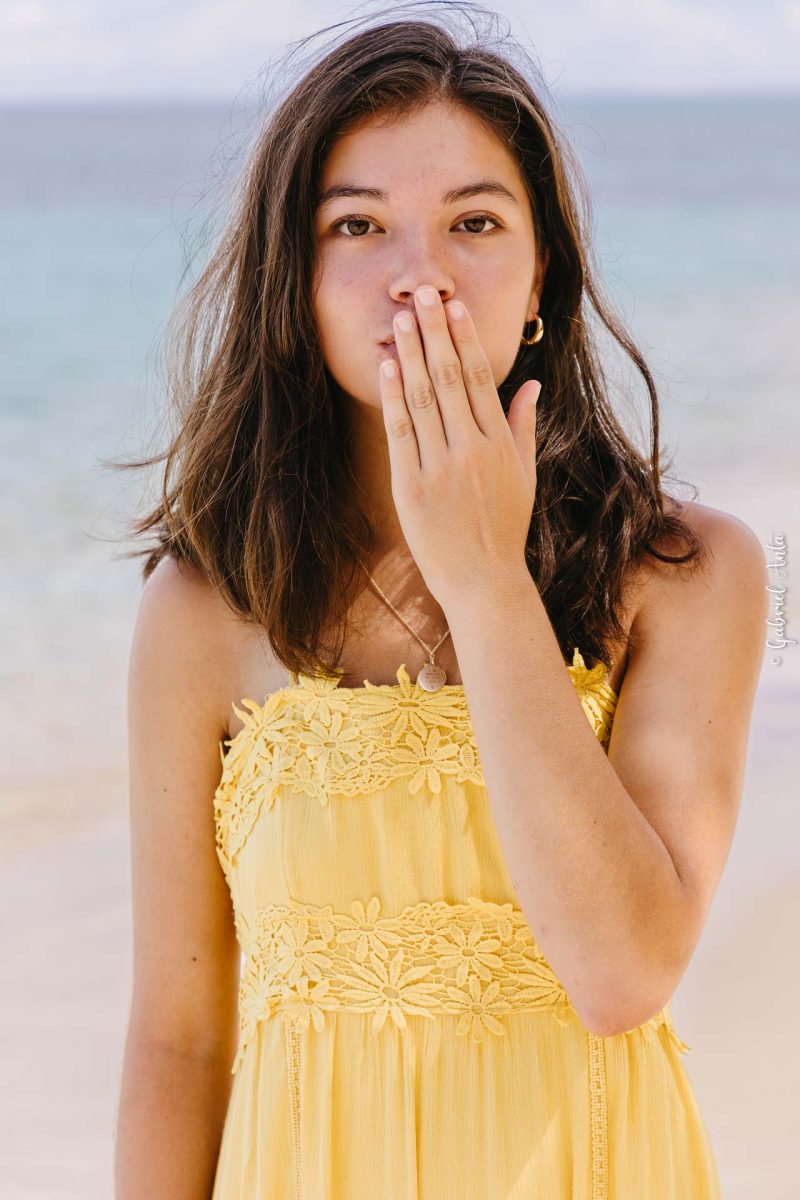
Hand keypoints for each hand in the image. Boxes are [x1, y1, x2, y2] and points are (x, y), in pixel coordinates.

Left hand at [377, 285, 540, 608]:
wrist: (483, 582)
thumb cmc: (504, 530)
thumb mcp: (524, 477)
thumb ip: (523, 427)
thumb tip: (531, 385)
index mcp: (499, 445)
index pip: (479, 379)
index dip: (464, 339)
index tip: (453, 306)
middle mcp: (471, 451)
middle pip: (449, 378)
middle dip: (434, 332)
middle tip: (421, 294)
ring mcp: (440, 468)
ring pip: (423, 399)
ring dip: (411, 355)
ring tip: (400, 319)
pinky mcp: (411, 488)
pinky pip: (400, 432)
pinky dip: (393, 397)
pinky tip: (387, 367)